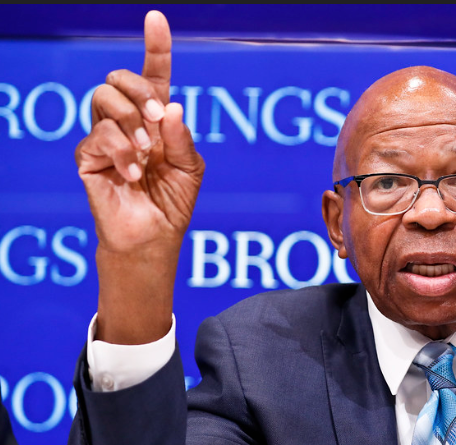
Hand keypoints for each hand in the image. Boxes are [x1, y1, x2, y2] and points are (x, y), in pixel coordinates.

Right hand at [75, 11, 203, 343]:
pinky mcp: (87, 156)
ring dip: (131, 122)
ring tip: (146, 154)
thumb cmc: (173, 202)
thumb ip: (182, 138)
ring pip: (103, 98)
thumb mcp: (191, 168)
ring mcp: (105, 137)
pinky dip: (122, 153)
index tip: (156, 18)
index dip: (155, 46)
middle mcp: (128, 122)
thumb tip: (168, 106)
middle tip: (157, 118)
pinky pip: (99, 135)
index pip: (153, 75)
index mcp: (156, 119)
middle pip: (118, 77)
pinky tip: (132, 175)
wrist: (154, 236)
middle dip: (138, 90)